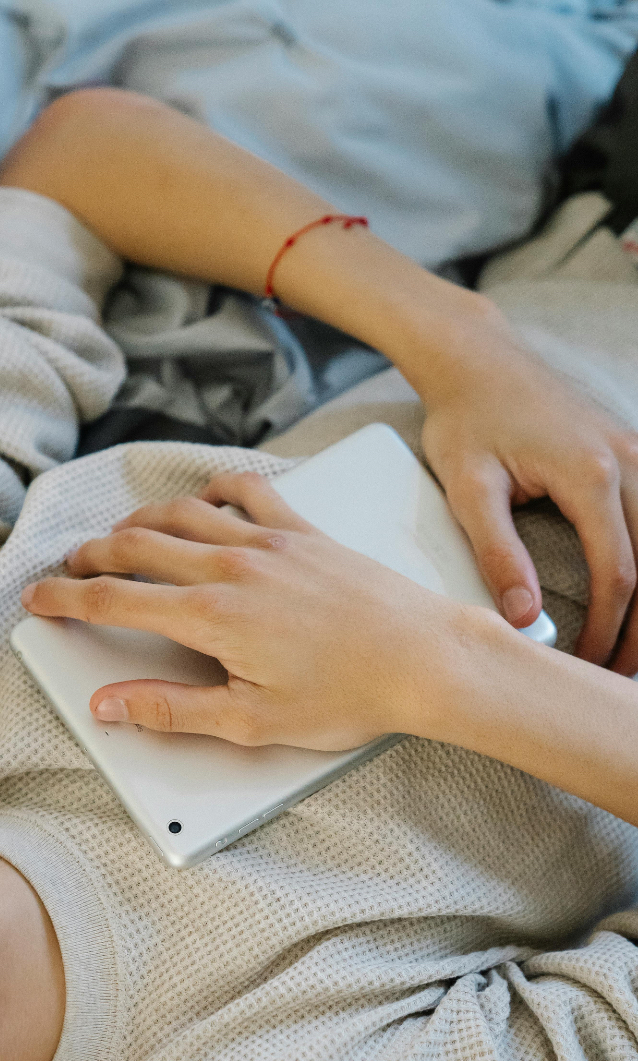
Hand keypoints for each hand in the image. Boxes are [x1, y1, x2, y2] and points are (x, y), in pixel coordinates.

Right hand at [20, 473, 475, 747]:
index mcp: (212, 617)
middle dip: (92, 555)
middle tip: (69, 568)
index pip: (117, 601)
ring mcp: (270, 542)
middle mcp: (233, 567)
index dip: (67, 600)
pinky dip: (216, 487)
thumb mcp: (252, 722)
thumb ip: (172, 711)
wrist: (427, 659)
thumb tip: (110, 705)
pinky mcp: (305, 531)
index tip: (39, 599)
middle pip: (138, 546)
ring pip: (183, 513)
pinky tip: (207, 494)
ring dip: (140, 519)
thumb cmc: (351, 694)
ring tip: (121, 534)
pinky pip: (249, 491)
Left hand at [419, 325, 637, 674]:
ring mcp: (637, 452)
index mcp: (590, 473)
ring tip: (629, 649)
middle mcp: (629, 459)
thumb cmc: (465, 419)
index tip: (583, 666)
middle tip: (616, 676)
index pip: (618, 573)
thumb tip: (524, 619)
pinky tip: (636, 599)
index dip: (607, 630)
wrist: (477, 358)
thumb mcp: (468, 489)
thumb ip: (497, 553)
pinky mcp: (632, 451)